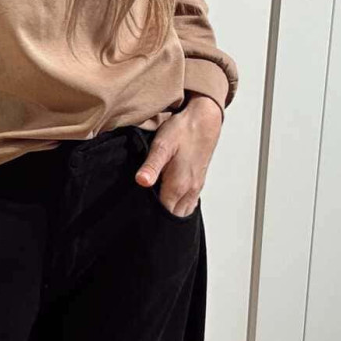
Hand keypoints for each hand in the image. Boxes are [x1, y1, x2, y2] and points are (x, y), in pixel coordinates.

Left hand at [135, 95, 222, 216]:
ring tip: (153, 211)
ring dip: (169, 214)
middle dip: (158, 220)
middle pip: (172, 216)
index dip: (149, 217)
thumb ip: (152, 165)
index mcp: (178, 185)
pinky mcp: (198, 182)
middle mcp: (189, 190)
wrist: (204, 120)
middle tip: (142, 216)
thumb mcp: (162, 145)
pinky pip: (188, 203)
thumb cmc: (182, 131)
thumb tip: (142, 181)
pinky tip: (168, 201)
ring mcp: (195, 187)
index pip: (162, 214)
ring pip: (182, 212)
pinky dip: (178, 207)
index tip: (136, 215)